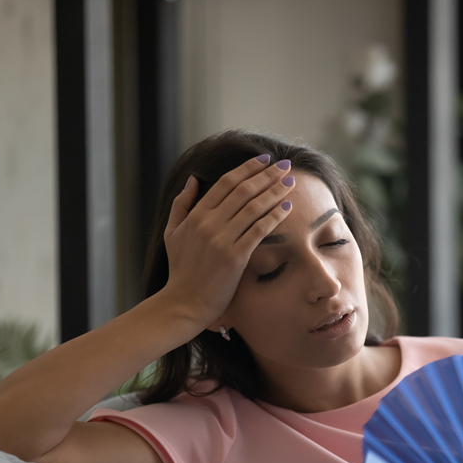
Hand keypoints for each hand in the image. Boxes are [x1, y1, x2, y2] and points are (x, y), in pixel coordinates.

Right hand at [161, 155, 295, 327]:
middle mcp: (208, 224)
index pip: (226, 183)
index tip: (264, 159)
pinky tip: (287, 208)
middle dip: (267, 175)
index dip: (247, 168)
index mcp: (196, 215)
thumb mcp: (172, 234)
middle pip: (243, 191)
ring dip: (275, 192)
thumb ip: (181, 205)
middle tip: (284, 165)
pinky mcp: (235, 257)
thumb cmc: (180, 271)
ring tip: (290, 182)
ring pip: (254, 207)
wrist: (184, 303)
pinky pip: (259, 230)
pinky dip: (275, 216)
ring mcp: (222, 240)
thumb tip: (193, 179)